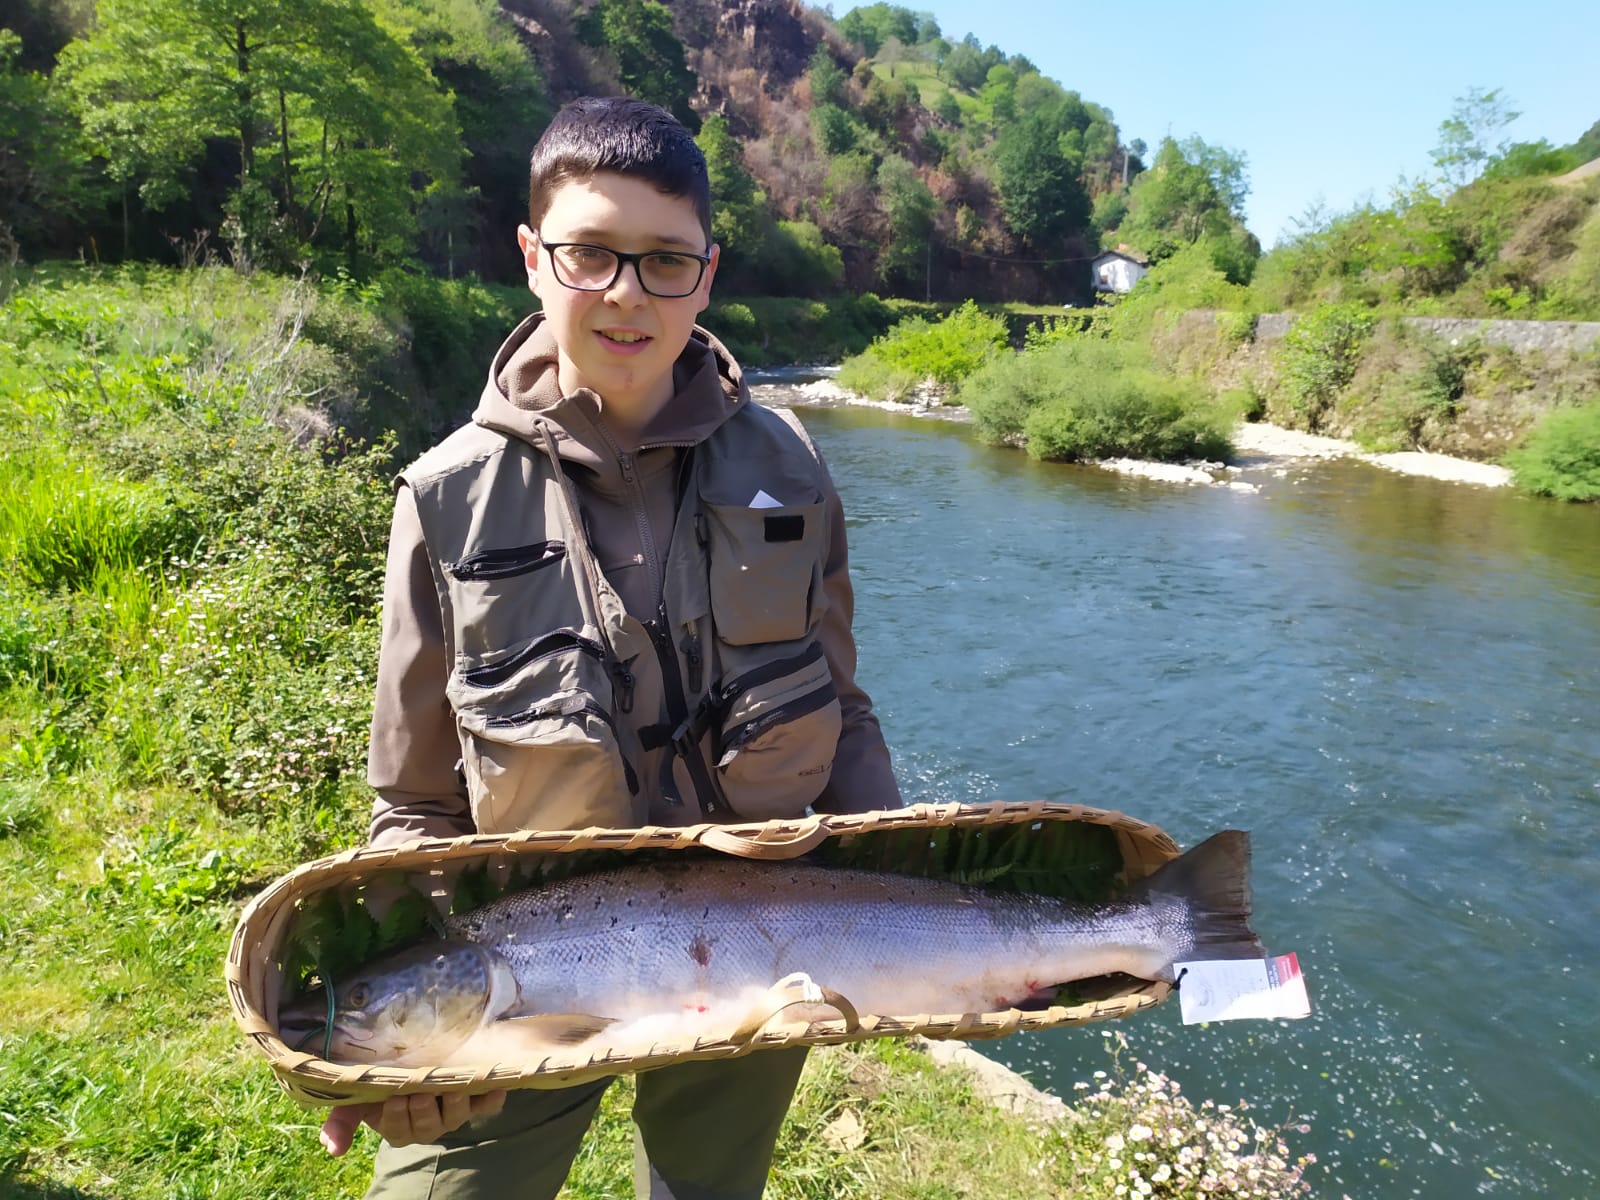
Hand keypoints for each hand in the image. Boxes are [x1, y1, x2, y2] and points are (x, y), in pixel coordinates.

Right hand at [319, 1089, 507, 1155]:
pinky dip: (492, 1099)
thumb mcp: (356, 1099)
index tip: (393, 1097)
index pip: (396, 1128)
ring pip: (455, 1116)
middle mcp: (427, 1124)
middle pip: (427, 1125)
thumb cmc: (380, 1082)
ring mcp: (452, 1112)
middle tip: (420, 1091)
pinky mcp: (475, 1101)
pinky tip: (497, 1088)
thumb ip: (341, 1122)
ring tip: (453, 1087)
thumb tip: (331, 1149)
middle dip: (423, 1109)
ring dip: (455, 1104)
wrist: (413, 1062)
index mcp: (398, 1126)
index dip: (395, 1116)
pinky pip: (486, 1105)